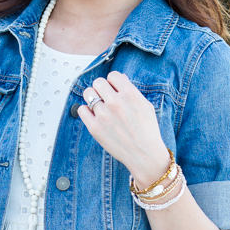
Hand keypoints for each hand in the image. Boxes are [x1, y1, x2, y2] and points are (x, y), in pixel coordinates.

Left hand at [77, 71, 170, 187]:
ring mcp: (104, 115)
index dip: (113, 82)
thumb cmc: (147, 131)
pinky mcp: (95, 127)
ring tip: (99, 106)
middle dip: (101, 88)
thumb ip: (132, 90)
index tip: (114, 89)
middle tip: (105, 97)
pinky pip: (82, 110)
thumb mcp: (145, 106)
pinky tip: (94, 116)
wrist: (144, 154)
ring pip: (88, 94)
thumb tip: (121, 78)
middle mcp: (116, 102)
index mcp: (130, 94)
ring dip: (92, 98)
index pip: (113, 75)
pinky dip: (86, 111)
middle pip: (98, 82)